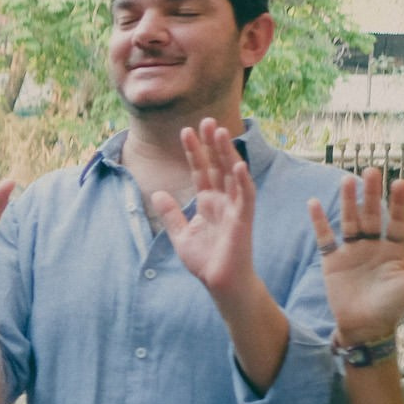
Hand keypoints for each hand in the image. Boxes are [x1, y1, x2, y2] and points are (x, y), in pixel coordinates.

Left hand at [153, 119, 258, 298]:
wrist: (220, 283)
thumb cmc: (205, 261)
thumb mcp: (180, 234)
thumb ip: (171, 213)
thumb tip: (158, 193)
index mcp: (208, 202)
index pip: (201, 170)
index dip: (194, 151)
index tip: (186, 130)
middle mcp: (223, 200)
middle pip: (217, 166)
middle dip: (211, 144)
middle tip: (205, 120)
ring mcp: (235, 208)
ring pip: (232, 174)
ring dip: (227, 154)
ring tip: (220, 132)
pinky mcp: (243, 219)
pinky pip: (245, 196)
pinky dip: (242, 181)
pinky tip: (238, 165)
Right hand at [307, 168, 403, 345]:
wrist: (363, 327)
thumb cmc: (391, 307)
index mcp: (394, 249)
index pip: (397, 221)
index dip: (399, 203)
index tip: (400, 183)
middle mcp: (373, 246)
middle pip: (373, 215)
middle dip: (373, 194)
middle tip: (372, 172)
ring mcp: (352, 251)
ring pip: (350, 220)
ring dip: (349, 201)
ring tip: (348, 181)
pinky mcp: (333, 260)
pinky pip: (325, 237)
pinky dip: (319, 221)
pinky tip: (313, 203)